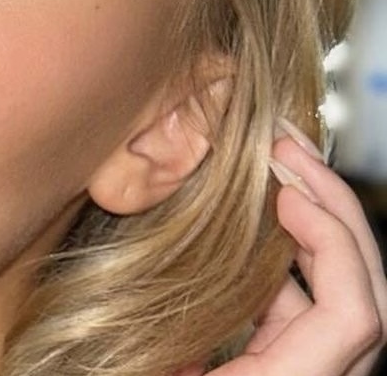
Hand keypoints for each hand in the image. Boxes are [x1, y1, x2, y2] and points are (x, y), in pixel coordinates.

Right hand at [179, 125, 385, 375]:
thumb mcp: (142, 369)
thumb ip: (179, 342)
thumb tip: (170, 265)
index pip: (357, 319)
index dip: (333, 243)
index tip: (281, 190)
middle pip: (367, 298)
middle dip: (336, 213)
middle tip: (287, 153)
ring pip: (344, 301)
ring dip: (316, 232)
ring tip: (275, 178)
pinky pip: (308, 317)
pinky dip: (290, 268)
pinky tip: (255, 238)